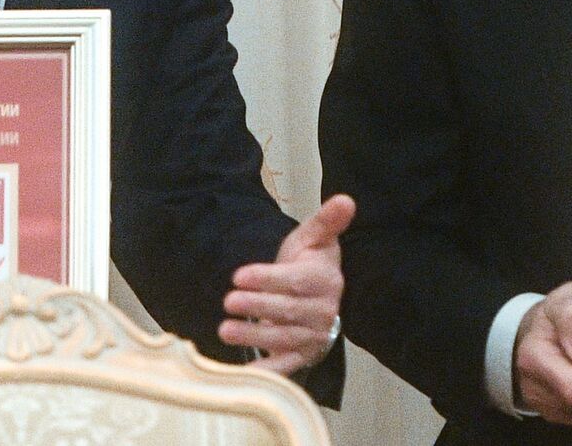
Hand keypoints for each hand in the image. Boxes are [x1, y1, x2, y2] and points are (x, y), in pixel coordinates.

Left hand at [222, 194, 353, 374]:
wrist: (315, 295)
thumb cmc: (308, 263)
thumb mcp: (314, 238)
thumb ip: (326, 220)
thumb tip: (346, 199)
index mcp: (325, 280)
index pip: (295, 280)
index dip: (267, 278)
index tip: (239, 275)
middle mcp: (323, 311)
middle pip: (287, 311)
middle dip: (257, 306)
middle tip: (228, 301)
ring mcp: (314, 335)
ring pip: (283, 338)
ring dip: (254, 336)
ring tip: (225, 330)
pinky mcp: (304, 355)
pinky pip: (287, 366)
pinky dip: (270, 371)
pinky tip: (249, 373)